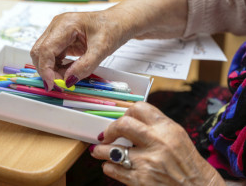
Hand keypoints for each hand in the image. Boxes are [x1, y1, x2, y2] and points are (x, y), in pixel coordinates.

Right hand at [30, 10, 131, 90]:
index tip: (54, 84)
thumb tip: (68, 80)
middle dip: (47, 71)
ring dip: (52, 70)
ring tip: (67, 78)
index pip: (45, 49)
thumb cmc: (112, 28)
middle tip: (60, 84)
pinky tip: (69, 71)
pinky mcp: (61, 40)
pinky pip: (52, 57)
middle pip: (39, 52)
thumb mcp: (102, 49)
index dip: (46, 69)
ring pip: (43, 56)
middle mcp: (57, 26)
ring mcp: (57, 33)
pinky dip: (57, 67)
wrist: (118, 22)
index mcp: (65, 24)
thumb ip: (85, 66)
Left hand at [90, 102, 225, 185]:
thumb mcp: (177, 136)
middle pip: (122, 125)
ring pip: (112, 150)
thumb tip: (131, 121)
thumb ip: (155, 127)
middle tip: (105, 135)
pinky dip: (108, 167)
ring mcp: (147, 162)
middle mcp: (156, 142)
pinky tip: (110, 165)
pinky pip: (113, 170)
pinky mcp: (140, 181)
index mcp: (166, 128)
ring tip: (98, 150)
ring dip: (101, 150)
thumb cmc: (188, 163)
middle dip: (109, 129)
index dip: (126, 113)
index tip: (122, 119)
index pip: (139, 108)